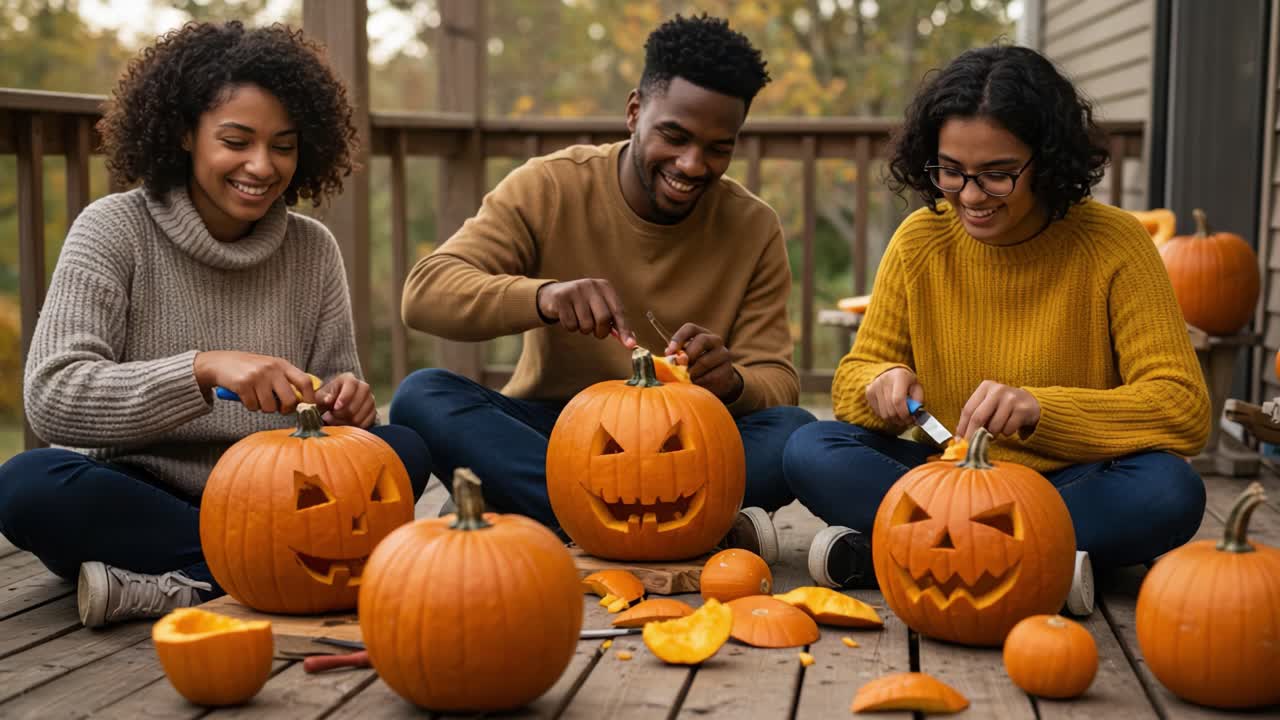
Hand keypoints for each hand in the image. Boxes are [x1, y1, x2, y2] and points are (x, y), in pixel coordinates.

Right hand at [194, 351, 315, 414]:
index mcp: (282, 364)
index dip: (309, 398)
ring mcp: (258, 376)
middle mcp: (272, 369)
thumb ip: (286, 381)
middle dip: (285, 409)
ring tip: (257, 397)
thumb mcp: (271, 368)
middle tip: (277, 408)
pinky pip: (253, 407)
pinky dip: (250, 406)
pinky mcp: (243, 384)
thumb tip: (304, 402)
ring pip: (270, 407)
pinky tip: (245, 396)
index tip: (307, 408)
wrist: (220, 362)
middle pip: (290, 400)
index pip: (305, 382)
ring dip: (263, 408)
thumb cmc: (249, 369)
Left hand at [317, 372, 376, 427]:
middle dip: (344, 412)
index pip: (351, 384)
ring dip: (348, 421)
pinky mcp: (373, 411)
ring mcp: (370, 399)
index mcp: (349, 379)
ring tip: (336, 422)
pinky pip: (367, 421)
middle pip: (358, 400)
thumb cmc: (326, 400)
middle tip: (331, 417)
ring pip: (363, 412)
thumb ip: (322, 397)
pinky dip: (356, 426)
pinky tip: (346, 426)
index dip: (345, 396)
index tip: (336, 407)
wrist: (334, 408)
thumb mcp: (320, 397)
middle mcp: (363, 387)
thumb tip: (328, 400)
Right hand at [536, 279, 636, 347]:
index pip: (619, 311)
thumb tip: (630, 341)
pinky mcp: (561, 298)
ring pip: (586, 324)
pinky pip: (571, 325)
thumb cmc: (582, 305)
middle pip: (603, 318)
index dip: (625, 329)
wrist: (553, 295)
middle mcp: (591, 285)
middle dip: (600, 331)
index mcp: (605, 287)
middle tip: (596, 332)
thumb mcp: (599, 307)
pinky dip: (570, 328)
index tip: (631, 345)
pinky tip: (568, 317)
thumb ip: (614, 322)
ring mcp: (575, 290)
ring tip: (579, 320)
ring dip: (583, 330)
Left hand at [667, 324, 741, 401]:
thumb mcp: (686, 357)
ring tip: (685, 379)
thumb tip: (668, 354)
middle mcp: (715, 340)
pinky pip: (710, 376)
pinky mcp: (728, 370)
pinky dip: (699, 382)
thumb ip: (677, 355)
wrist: (719, 380)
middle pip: (701, 340)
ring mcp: (723, 354)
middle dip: (687, 354)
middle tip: (679, 367)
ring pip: (704, 362)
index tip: (669, 352)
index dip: (678, 338)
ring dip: (691, 373)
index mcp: (702, 334)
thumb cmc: (696, 366)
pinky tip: (695, 385)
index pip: (690, 328)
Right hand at [865, 367, 921, 426]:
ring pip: (884, 414)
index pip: (898, 400)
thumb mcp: (917, 387)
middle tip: (908, 420)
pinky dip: (887, 416)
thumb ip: (918, 400)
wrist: (891, 372)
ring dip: (894, 420)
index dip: (904, 413)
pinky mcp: (869, 393)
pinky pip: (878, 413)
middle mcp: (884, 380)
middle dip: (901, 419)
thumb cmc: (907, 381)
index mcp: (899, 376)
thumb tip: (915, 414)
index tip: (911, 418)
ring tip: (901, 416)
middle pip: (890, 410)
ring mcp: (874, 386)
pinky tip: (892, 410)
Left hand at [956, 380, 1040, 438]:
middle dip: (973, 434)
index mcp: (985, 387)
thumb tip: (960, 437)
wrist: (1031, 403)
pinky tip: (1009, 425)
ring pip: (993, 426)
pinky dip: (1006, 433)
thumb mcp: (988, 405)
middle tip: (971, 445)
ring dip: (992, 434)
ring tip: (996, 430)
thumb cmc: (1003, 406)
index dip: (962, 427)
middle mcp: (997, 390)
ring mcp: (1011, 399)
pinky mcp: (1022, 410)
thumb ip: (974, 416)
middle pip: (978, 417)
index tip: (959, 440)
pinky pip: (1007, 430)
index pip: (968, 409)